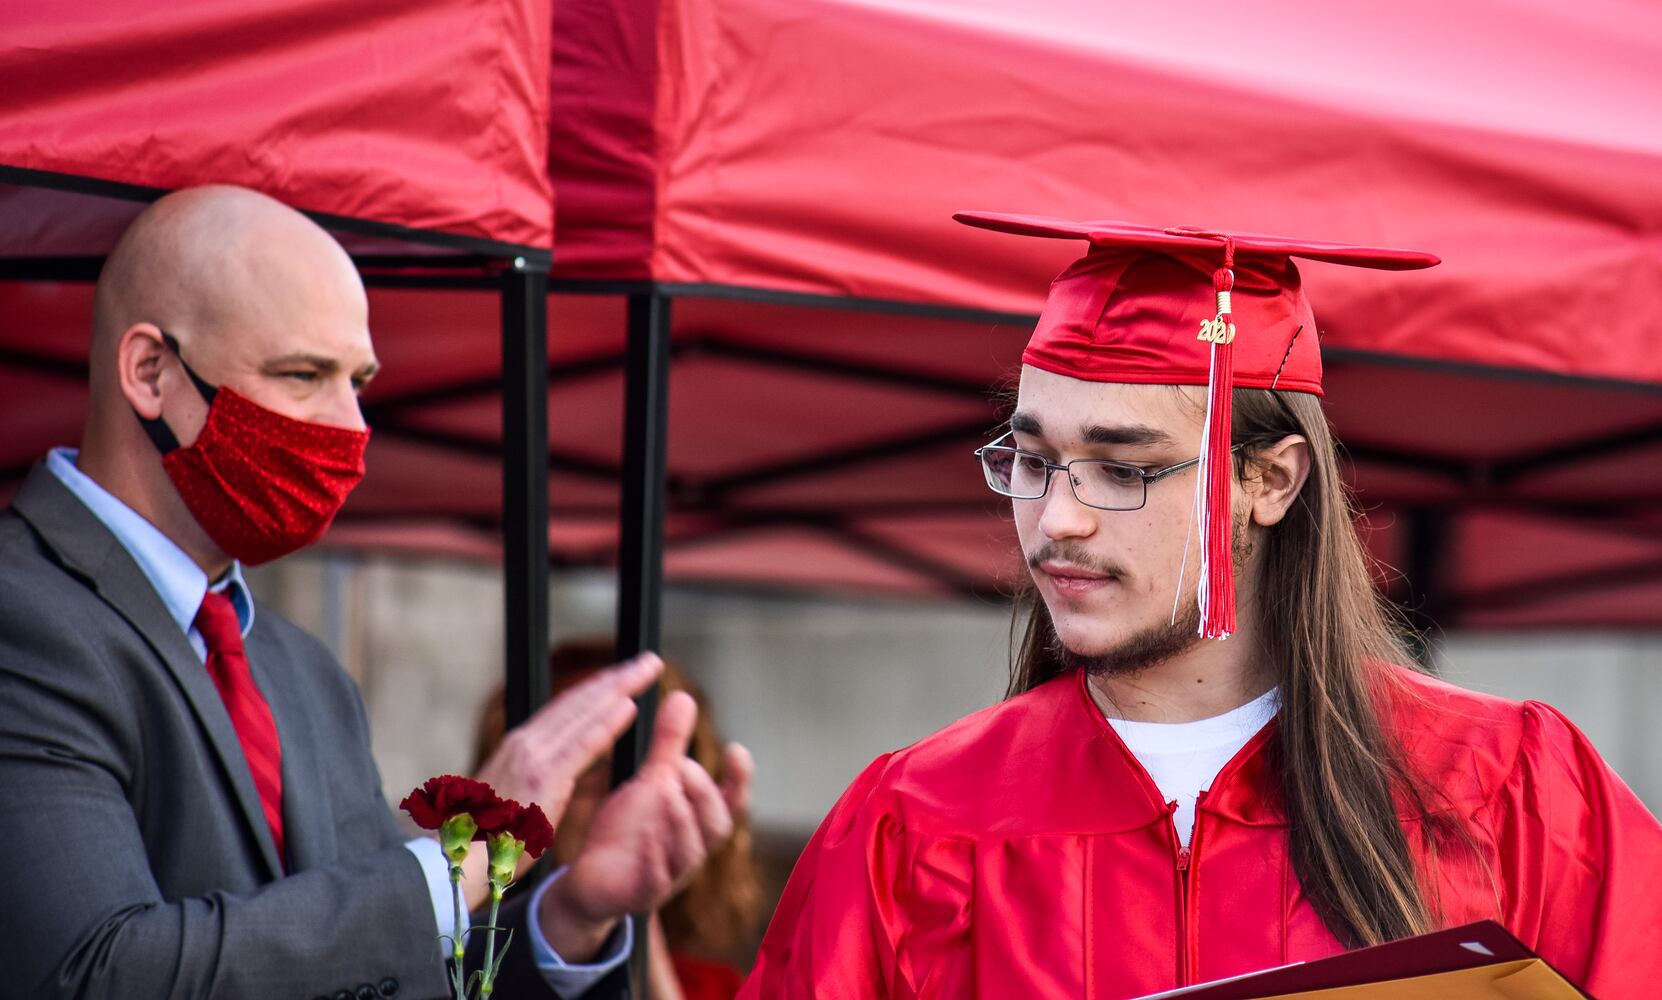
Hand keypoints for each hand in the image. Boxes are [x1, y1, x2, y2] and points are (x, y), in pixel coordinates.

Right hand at [465, 654, 662, 905]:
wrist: (458, 861)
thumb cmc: (485, 839)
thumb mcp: (513, 796)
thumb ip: (538, 777)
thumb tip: (559, 771)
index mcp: (520, 746)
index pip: (567, 708)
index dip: (599, 688)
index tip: (625, 674)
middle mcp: (526, 742)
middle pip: (579, 700)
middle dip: (617, 677)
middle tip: (649, 661)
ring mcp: (533, 758)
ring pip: (584, 713)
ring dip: (620, 688)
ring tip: (647, 670)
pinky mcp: (542, 778)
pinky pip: (582, 745)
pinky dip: (606, 723)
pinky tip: (629, 706)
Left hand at [538, 691, 753, 960]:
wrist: (590, 879)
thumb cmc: (629, 830)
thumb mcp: (650, 782)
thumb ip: (669, 744)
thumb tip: (684, 696)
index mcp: (698, 821)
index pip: (732, 801)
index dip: (740, 779)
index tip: (737, 749)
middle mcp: (693, 848)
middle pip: (717, 825)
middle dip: (703, 793)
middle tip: (681, 766)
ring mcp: (672, 874)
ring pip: (690, 852)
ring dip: (680, 819)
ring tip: (664, 790)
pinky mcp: (643, 893)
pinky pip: (657, 878)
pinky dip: (653, 855)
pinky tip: (643, 833)